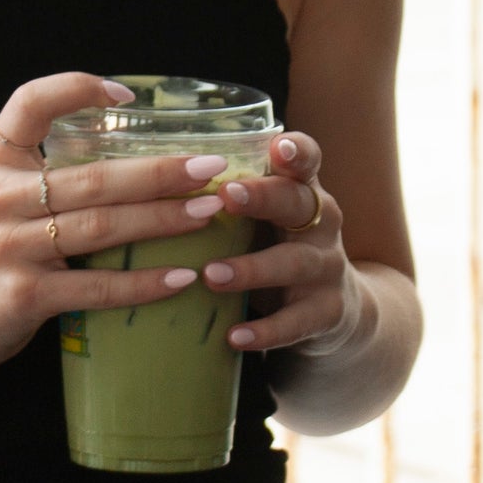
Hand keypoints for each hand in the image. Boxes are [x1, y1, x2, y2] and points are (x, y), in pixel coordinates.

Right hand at [0, 71, 250, 401]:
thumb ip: (43, 181)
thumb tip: (133, 170)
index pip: (30, 104)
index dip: (77, 89)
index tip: (126, 94)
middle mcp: (0, 199)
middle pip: (94, 175)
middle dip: (162, 170)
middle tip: (212, 167)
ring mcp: (10, 247)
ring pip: (102, 226)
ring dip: (164, 219)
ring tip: (210, 212)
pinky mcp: (23, 296)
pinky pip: (96, 286)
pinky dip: (143, 283)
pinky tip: (181, 278)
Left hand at [195, 129, 357, 356]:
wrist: (334, 310)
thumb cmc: (276, 249)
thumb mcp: (263, 218)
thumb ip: (228, 197)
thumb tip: (147, 175)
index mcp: (300, 191)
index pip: (306, 160)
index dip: (295, 151)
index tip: (276, 146)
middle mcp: (320, 222)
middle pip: (297, 202)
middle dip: (263, 198)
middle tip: (226, 195)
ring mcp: (327, 267)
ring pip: (294, 262)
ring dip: (252, 268)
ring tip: (210, 275)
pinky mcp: (326, 311)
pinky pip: (297, 322)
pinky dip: (265, 330)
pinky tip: (234, 336)